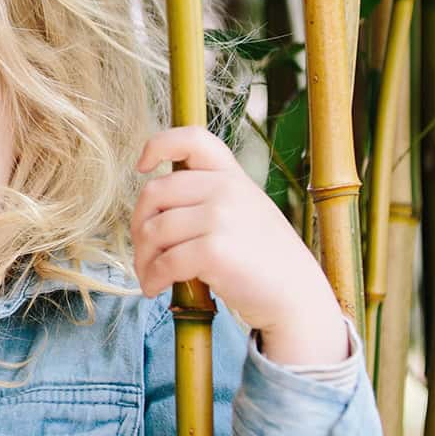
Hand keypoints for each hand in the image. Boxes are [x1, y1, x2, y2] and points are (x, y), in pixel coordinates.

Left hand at [134, 126, 347, 364]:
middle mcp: (226, 189)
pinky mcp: (215, 249)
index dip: (158, 145)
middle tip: (143, 252)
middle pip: (154, 193)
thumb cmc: (262, 259)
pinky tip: (156, 289)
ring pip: (154, 229)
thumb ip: (207, 197)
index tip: (143, 167)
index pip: (192, 139)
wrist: (296, 296)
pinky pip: (165, 261)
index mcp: (231, 175)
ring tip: (149, 277)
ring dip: (142, 259)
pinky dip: (153, 278)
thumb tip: (150, 208)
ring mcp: (221, 216)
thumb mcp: (243, 211)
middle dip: (138, 225)